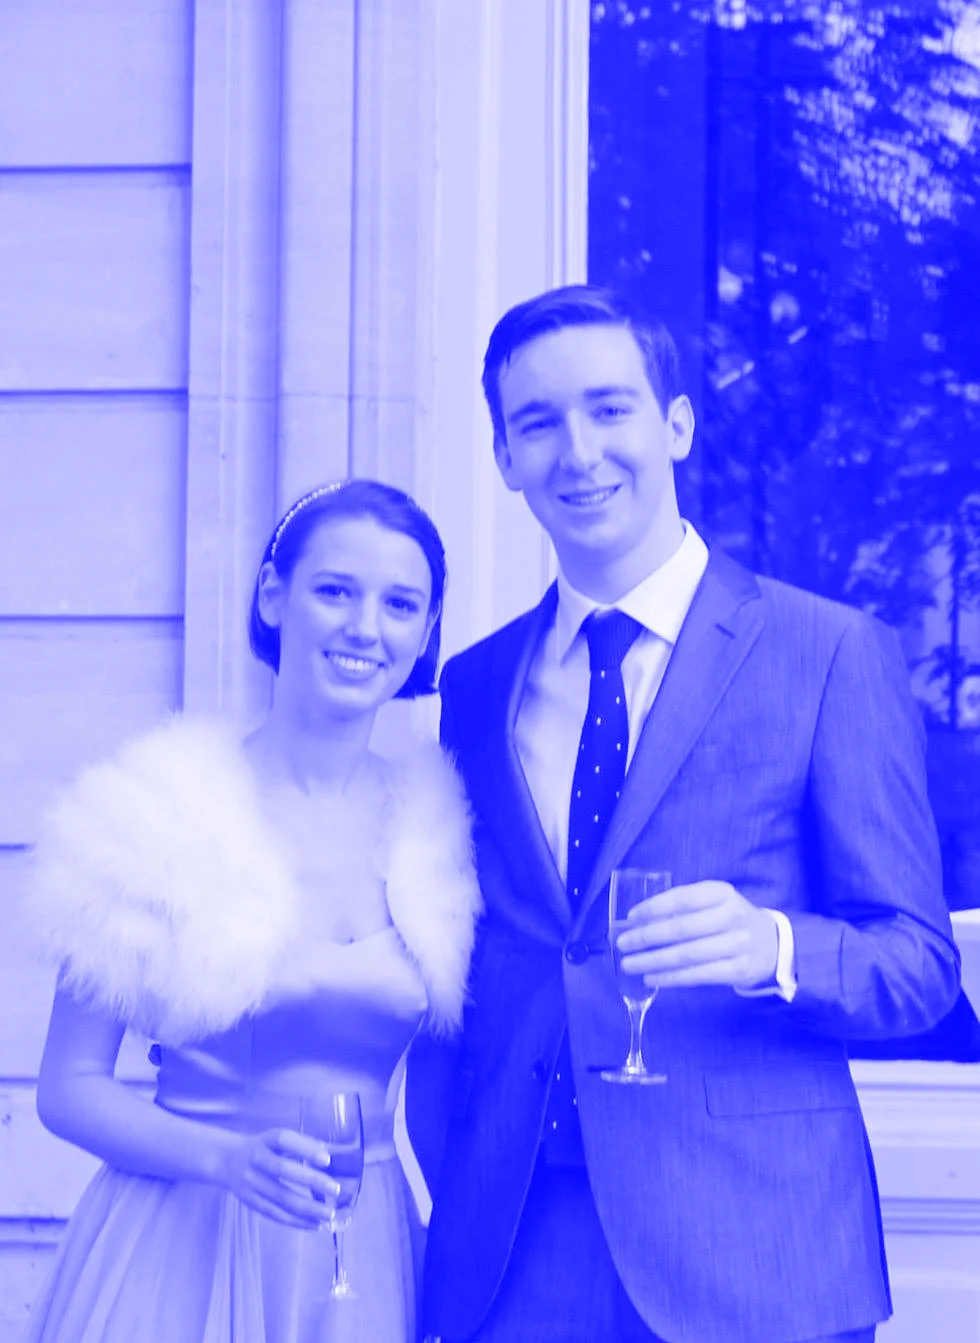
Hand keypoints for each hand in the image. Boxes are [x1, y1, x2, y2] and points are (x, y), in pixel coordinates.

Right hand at [219, 1127, 340, 1229]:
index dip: (305, 1149)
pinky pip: (275, 1214)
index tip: (327, 1159)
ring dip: (307, 1208)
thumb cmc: (265, 1148)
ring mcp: (252, 1182)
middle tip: (336, 1189)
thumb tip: (338, 1154)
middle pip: (282, 1170)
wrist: (228, 1161)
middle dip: (311, 1180)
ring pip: (280, 1197)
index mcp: (267, 1139)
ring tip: (329, 1213)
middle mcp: (256, 1159)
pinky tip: (315, 1224)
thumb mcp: (280, 1139)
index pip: (284, 1140)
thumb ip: (306, 1145)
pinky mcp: (251, 1202)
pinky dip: (296, 1221)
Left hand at [616, 880, 777, 990]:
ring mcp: (737, 944)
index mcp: (722, 892)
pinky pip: (697, 976)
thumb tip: (637, 922)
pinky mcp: (738, 970)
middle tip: (622, 943)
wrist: (771, 943)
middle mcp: (732, 916)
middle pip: (681, 928)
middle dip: (646, 937)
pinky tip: (651, 978)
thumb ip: (683, 907)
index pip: (682, 898)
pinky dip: (670, 978)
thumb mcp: (713, 902)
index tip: (630, 918)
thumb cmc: (729, 919)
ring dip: (652, 961)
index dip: (653, 908)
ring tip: (629, 964)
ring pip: (686, 955)